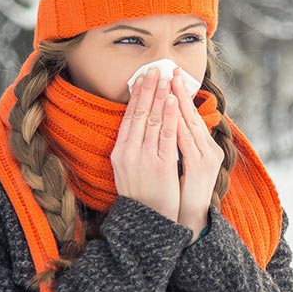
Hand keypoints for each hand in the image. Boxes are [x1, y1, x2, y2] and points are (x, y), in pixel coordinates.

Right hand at [111, 67, 180, 221]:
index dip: (136, 96)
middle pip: (139, 114)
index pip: (128, 117)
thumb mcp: (126, 171)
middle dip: (148, 89)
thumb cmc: (140, 196)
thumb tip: (135, 127)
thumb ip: (130, 149)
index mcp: (119, 152)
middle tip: (155, 69)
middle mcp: (129, 152)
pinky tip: (173, 101)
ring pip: (153, 120)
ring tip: (166, 78)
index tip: (142, 78)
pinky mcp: (161, 165)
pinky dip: (170, 116)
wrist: (146, 222)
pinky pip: (167, 135)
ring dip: (160, 96)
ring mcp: (145, 158)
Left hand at [171, 68, 224, 238]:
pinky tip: (172, 111)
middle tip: (170, 70)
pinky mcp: (201, 166)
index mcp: (205, 147)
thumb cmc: (181, 191)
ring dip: (179, 103)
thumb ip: (179, 144)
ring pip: (191, 124)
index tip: (170, 75)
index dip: (179, 94)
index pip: (190, 115)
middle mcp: (209, 149)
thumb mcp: (182, 164)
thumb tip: (169, 122)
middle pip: (191, 115)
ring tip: (170, 84)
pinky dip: (179, 125)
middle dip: (179, 91)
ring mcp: (207, 157)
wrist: (187, 219)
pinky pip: (187, 141)